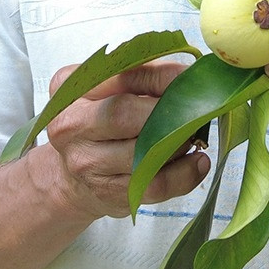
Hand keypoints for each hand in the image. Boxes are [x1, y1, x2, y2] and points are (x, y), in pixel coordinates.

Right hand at [44, 60, 210, 219]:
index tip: (190, 77)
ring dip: (180, 144)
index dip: (161, 77)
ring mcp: (86, 164)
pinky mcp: (108, 194)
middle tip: (196, 109)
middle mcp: (70, 126)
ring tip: (196, 135)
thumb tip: (188, 75)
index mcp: (72, 90)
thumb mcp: (111, 89)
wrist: (73, 176)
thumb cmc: (100, 122)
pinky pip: (154, 185)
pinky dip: (184, 175)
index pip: (120, 77)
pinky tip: (198, 162)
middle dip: (167, 111)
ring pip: (141, 153)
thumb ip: (145, 75)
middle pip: (124, 114)